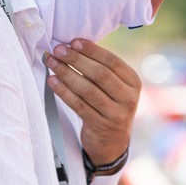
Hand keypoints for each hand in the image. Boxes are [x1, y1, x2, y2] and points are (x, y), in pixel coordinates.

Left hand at [44, 39, 140, 165]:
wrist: (113, 142)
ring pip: (88, 90)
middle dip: (77, 60)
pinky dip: (64, 92)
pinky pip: (79, 105)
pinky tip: (53, 82)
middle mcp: (128, 98)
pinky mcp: (100, 125)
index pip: (112, 62)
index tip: (73, 42)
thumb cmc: (109, 105)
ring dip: (67, 74)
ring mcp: (116, 114)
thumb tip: (74, 45)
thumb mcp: (116, 88)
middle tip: (58, 50)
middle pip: (100, 74)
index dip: (92, 50)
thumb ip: (102, 69)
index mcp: (133, 83)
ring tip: (52, 63)